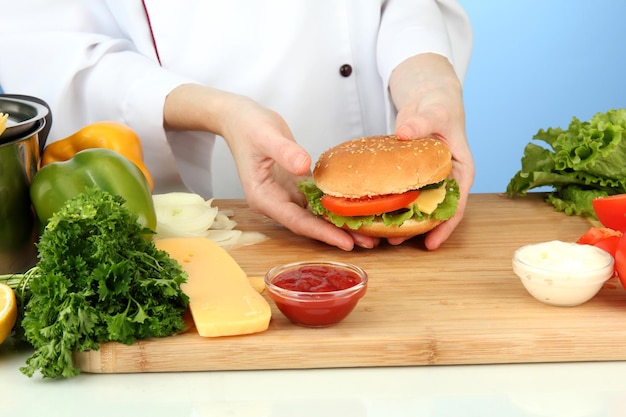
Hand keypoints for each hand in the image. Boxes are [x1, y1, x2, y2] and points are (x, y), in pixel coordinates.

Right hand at [164, 84, 378, 249]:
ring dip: (341, 224)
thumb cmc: (248, 126)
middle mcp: (275, 202)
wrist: (240, 118)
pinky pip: (319, 200)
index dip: (321, 232)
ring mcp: (286, 195)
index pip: (297, 221)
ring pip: (316, 215)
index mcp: (264, 197)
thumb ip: (284, 151)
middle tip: (369, 243)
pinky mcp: (296, 185)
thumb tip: (303, 166)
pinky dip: (336, 206)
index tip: (345, 242)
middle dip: (338, 234)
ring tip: (370, 234)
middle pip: (309, 224)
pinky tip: (357, 211)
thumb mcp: (265, 135)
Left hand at [387, 53, 474, 248]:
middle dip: (417, 230)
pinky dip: (392, 204)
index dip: (444, 227)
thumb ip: (422, 123)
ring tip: (383, 236)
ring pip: (418, 206)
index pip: (457, 206)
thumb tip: (405, 132)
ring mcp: (429, 180)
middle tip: (396, 243)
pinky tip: (374, 213)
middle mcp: (447, 180)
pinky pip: (403, 194)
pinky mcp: (413, 176)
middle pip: (434, 212)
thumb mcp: (435, 113)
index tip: (431, 244)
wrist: (428, 97)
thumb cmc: (440, 105)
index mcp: (461, 171)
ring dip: (402, 221)